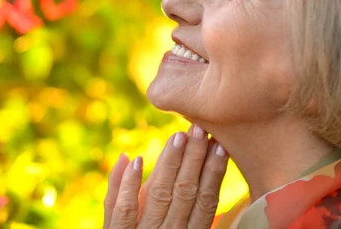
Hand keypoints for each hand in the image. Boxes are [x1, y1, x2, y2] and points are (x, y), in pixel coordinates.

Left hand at [103, 125, 228, 228]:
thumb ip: (189, 205)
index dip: (214, 173)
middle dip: (194, 159)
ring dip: (168, 164)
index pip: (206, 201)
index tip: (220, 144)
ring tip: (178, 136)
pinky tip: (135, 159)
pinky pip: (120, 211)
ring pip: (158, 196)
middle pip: (185, 193)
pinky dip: (126, 185)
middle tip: (200, 129)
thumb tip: (198, 168)